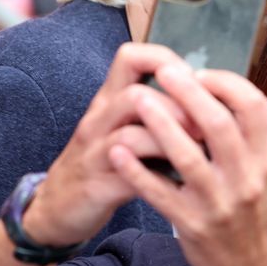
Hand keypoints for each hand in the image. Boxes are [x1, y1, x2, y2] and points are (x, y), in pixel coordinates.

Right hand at [21, 44, 190, 247]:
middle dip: (179, 105)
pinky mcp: (96, 186)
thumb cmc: (105, 161)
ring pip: (131, 133)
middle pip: (135, 94)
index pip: (130, 57)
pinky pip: (127, 175)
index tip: (195, 79)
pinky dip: (156, 174)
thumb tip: (210, 95)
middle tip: (208, 120)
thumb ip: (157, 108)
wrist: (56, 208)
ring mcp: (95, 153)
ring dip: (171, 137)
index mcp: (109, 100)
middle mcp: (99, 120)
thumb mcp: (125, 125)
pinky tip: (179, 177)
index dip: (165, 60)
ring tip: (199, 145)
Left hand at [110, 66, 266, 265]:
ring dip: (159, 124)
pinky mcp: (193, 226)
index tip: (200, 73)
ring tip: (137, 100)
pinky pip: (160, 193)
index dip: (226, 83)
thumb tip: (220, 93)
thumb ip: (247, 138)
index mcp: (266, 158)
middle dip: (189, 92)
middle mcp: (247, 178)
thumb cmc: (253, 215)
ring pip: (186, 156)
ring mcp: (220, 203)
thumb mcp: (263, 174)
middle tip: (165, 71)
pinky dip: (137, 170)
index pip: (253, 105)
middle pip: (218, 123)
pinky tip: (119, 151)